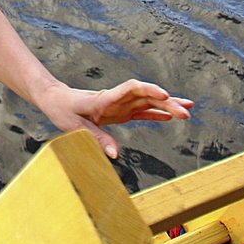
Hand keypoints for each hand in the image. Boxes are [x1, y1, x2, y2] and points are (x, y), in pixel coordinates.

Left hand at [37, 79, 192, 159]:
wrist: (55, 99)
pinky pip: (141, 112)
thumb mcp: (75, 126)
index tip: (165, 95)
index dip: (149, 90)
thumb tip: (115, 155)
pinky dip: (156, 114)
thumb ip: (96, 138)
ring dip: (167, 105)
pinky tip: (170, 117)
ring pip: (148, 103)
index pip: (132, 89)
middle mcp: (117, 99)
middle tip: (187, 110)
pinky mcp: (120, 112)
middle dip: (167, 101)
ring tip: (188, 110)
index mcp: (106, 98)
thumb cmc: (63, 110)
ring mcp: (120, 105)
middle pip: (146, 96)